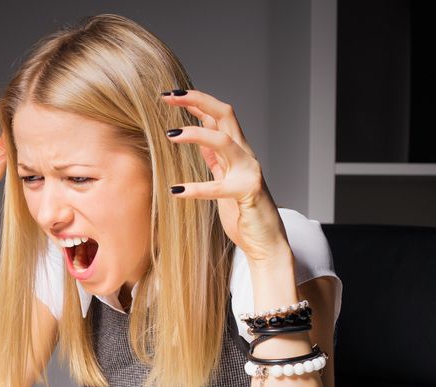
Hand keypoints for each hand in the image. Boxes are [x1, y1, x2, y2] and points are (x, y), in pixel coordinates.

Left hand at [160, 89, 289, 263]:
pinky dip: (197, 188)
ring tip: (170, 135)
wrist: (266, 243)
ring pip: (224, 140)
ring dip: (196, 133)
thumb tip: (200, 136)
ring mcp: (249, 172)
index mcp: (238, 151)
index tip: (170, 95)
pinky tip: (176, 191)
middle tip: (169, 97)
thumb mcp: (225, 179)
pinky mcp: (247, 193)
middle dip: (198, 101)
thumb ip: (216, 158)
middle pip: (225, 114)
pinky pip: (219, 187)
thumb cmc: (244, 212)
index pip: (219, 116)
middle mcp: (245, 156)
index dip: (196, 102)